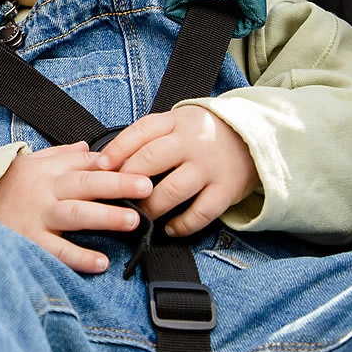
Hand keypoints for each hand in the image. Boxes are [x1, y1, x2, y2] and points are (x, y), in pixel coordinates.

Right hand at [0, 142, 152, 273]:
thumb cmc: (1, 188)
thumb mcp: (27, 164)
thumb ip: (60, 156)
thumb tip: (87, 148)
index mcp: (47, 170)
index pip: (86, 163)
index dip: (114, 164)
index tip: (142, 164)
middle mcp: (45, 191)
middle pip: (87, 184)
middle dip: (119, 184)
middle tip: (147, 186)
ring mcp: (38, 217)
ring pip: (77, 214)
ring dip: (106, 216)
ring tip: (133, 220)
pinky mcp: (29, 242)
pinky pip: (58, 250)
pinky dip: (79, 257)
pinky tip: (101, 262)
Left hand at [98, 107, 257, 237]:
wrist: (252, 137)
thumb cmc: (201, 134)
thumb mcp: (176, 123)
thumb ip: (148, 137)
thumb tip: (108, 162)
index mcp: (176, 122)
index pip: (140, 132)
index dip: (117, 150)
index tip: (100, 167)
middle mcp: (192, 143)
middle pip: (151, 160)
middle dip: (127, 181)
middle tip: (114, 196)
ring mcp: (210, 167)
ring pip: (173, 190)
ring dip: (150, 207)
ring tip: (139, 215)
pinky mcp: (226, 190)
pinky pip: (201, 212)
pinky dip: (182, 225)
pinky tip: (170, 229)